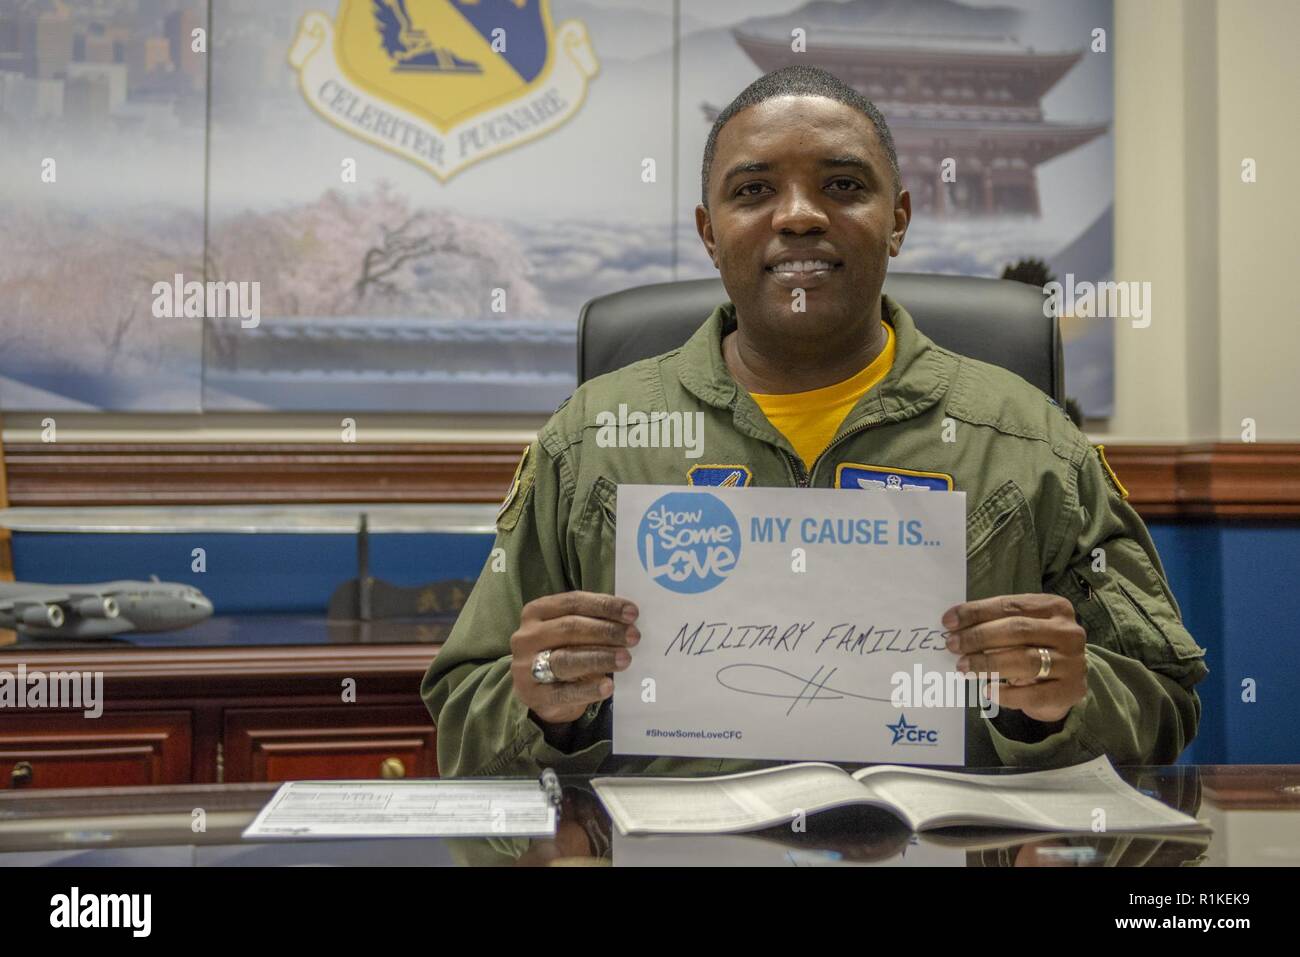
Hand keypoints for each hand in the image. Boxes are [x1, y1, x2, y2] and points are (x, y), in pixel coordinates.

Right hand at [510, 590, 638, 727]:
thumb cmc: (560, 652)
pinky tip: (608, 686)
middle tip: (634, 637)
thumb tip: (629, 622)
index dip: (604, 606)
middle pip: (570, 628)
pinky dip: (588, 689)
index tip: (632, 612)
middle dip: (606, 631)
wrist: (537, 692)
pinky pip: (563, 693)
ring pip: (566, 659)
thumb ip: (593, 622)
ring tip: (625, 659)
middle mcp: (527, 636)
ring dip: (600, 657)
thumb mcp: (570, 633)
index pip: (572, 602)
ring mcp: (526, 667)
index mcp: (536, 612)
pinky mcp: (533, 696)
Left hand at [942, 594, 1085, 724]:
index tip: (948, 621)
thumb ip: (995, 623)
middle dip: (979, 637)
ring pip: (1025, 660)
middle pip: (1017, 630)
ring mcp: (1073, 662)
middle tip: (952, 645)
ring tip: (963, 667)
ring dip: (988, 663)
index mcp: (1055, 607)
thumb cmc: (1034, 649)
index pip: (1010, 606)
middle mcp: (1069, 632)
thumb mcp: (1021, 630)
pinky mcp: (1071, 690)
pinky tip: (988, 691)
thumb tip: (954, 626)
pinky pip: (1034, 694)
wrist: (1064, 684)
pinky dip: (1007, 694)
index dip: (977, 612)